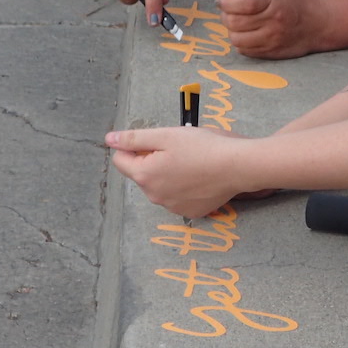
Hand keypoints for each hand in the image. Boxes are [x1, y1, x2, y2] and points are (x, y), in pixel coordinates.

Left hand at [105, 127, 252, 217]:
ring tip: (191, 163)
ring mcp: (173, 207)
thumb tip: (109, 139)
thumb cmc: (203, 146)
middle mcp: (155, 196)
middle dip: (152, 161)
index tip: (155, 141)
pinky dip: (184, 188)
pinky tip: (199, 177)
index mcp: (145, 175)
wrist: (237, 166)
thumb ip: (134, 138)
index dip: (134, 147)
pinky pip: (178, 198)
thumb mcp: (166, 135)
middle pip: (142, 174)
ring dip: (167, 175)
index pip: (121, 161)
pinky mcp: (191, 212)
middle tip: (177, 150)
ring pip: (160, 187)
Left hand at [218, 0, 332, 59]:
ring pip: (236, 39)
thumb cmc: (290, 1)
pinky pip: (244, 51)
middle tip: (228, 11)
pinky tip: (246, 34)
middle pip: (234, 23)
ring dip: (231, 31)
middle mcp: (273, 20)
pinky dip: (240, 42)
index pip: (241, 3)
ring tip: (237, 23)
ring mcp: (272, 39)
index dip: (225, 2)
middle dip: (225, 15)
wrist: (315, 23)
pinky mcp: (271, 53)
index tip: (222, 0)